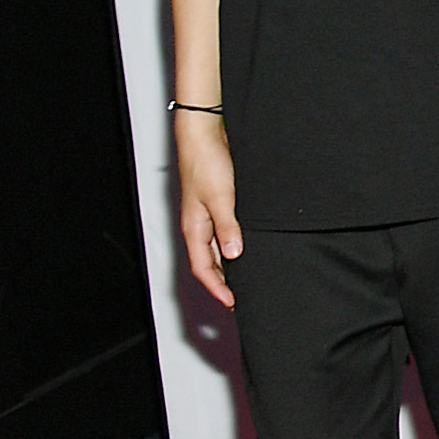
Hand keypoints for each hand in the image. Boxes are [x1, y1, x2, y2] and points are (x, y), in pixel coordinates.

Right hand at [175, 114, 241, 306]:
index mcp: (194, 228)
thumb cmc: (206, 162)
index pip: (202, 268)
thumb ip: (227, 226)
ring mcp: (206, 216)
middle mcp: (198, 225)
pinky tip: (243, 249)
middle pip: (207, 263)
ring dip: (226, 267)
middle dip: (221, 283)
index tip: (231, 303)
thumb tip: (232, 254)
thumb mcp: (221, 197)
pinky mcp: (217, 205)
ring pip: (214, 250)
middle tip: (238, 298)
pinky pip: (222, 235)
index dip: (217, 288)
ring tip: (243, 280)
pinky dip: (230, 248)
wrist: (204, 135)